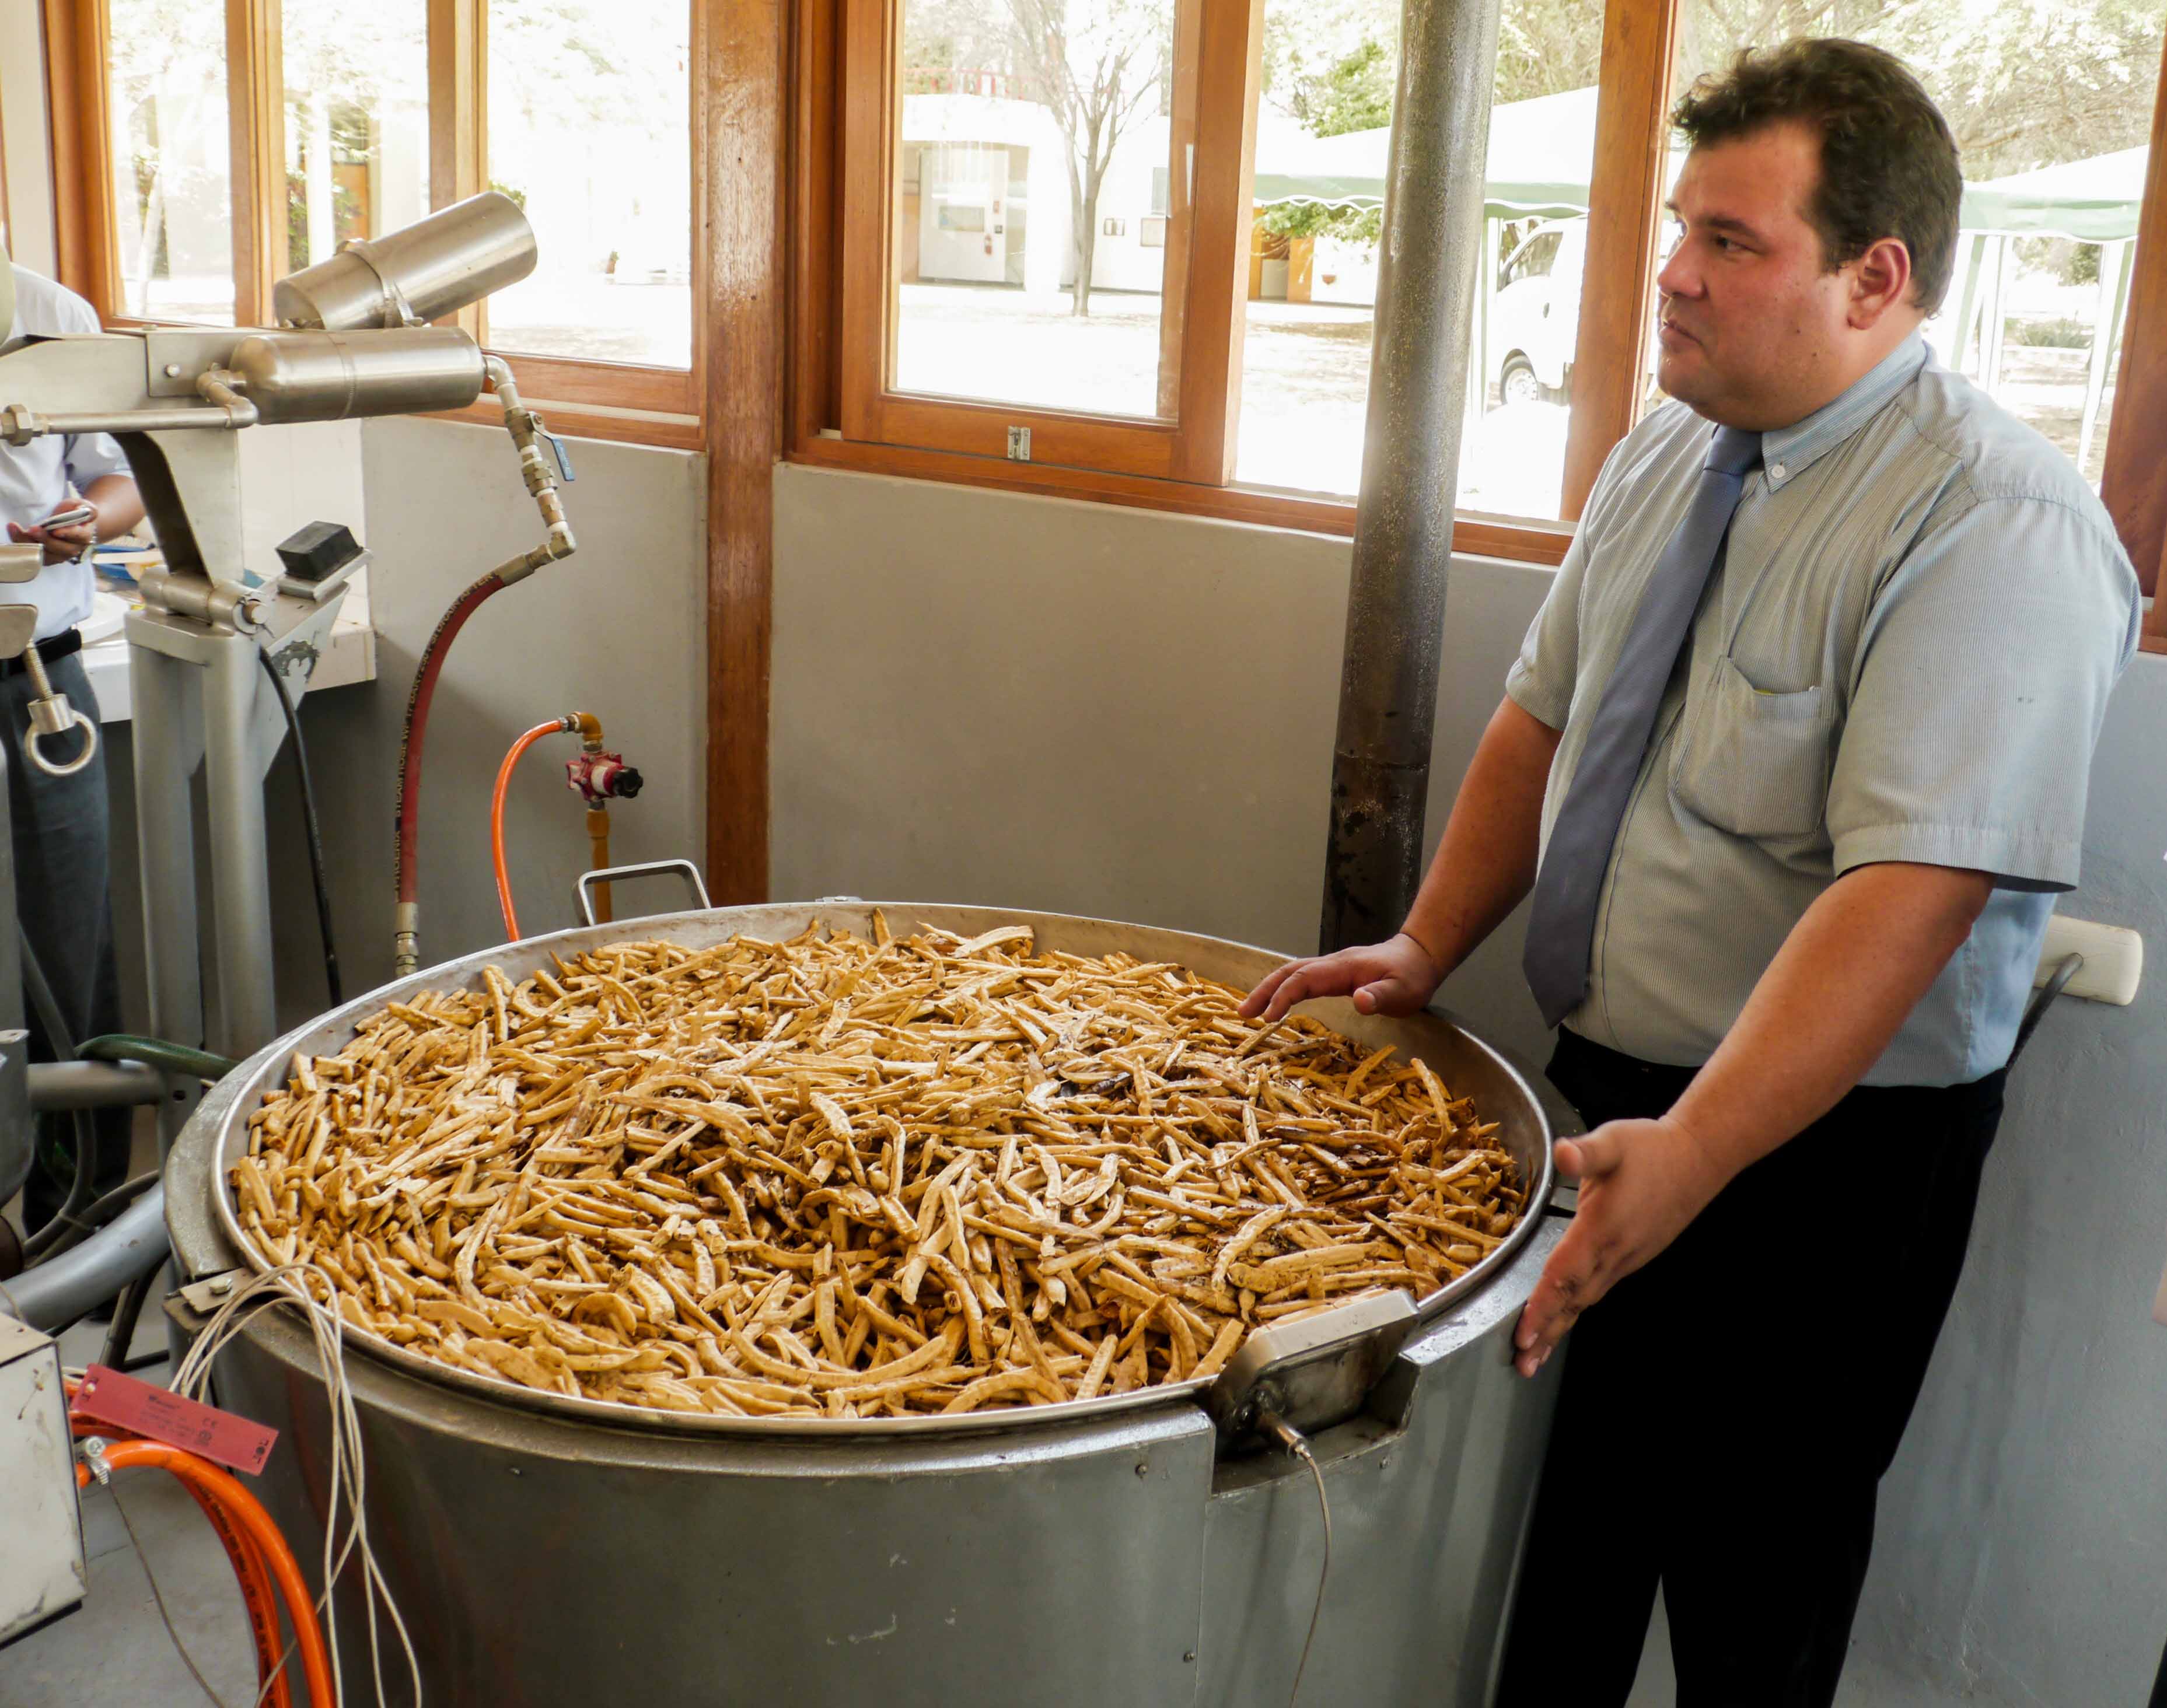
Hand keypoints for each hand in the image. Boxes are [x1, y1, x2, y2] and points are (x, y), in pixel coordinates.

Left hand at [9, 516, 92, 565]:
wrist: (75, 524)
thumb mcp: (84, 505)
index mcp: (85, 535)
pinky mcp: (49, 557)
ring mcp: (62, 555)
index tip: (56, 531)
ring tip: (17, 530)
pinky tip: (16, 533)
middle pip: (62, 549)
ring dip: (31, 543)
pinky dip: (25, 546)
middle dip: (46, 540)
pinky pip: (37, 555)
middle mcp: (75, 548)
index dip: (68, 533)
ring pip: (48, 555)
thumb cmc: (77, 513)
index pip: (79, 536)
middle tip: (32, 529)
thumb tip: (79, 508)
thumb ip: (85, 508)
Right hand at [1239, 932, 1443, 1022]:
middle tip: (1242, 1013)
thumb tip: (1359, 1000)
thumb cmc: (1412, 976)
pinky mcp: (1333, 975)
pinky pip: (1301, 980)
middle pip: (1288, 972)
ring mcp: (1331, 968)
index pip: (1304, 979)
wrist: (1419, 957)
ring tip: (1248, 1010)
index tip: (1269, 1018)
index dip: (1284, 996)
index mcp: (1343, 967)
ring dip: (1268, 989)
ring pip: (1292, 973)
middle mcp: (1331, 964)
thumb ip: (1381, 996)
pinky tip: (1275, 1003)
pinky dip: (1282, 989)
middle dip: (1263, 990)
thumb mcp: (1403, 991)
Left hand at [1512, 1115, 1729, 1376]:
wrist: (1698, 1160)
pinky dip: (1575, 1309)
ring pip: (1586, 1300)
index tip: (1523, 1334)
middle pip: (1573, 1300)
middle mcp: (1614, 1252)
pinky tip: (1564, 1317)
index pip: (1564, 1274)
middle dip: (1546, 1332)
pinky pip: (1597, 1290)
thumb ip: (1587, 1151)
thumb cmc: (1652, 1149)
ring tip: (1535, 1356)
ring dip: (1559, 1327)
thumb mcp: (1616, 1142)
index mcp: (1601, 1228)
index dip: (1542, 1305)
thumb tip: (1564, 1153)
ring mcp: (1625, 1259)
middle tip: (1522, 1364)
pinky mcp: (1632, 1257)